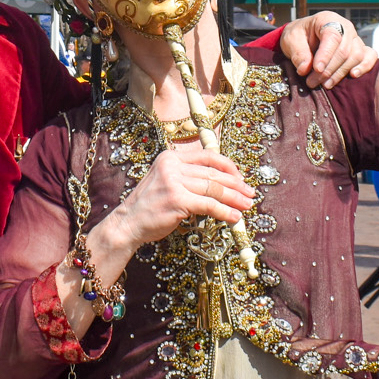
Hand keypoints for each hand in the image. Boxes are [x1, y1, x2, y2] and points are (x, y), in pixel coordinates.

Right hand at [103, 145, 254, 251]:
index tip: (240, 178)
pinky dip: (224, 212)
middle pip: (213, 173)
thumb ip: (189, 177)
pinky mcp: (177, 200)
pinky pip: (209, 205)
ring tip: (246, 206)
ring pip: (213, 188)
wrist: (128, 222)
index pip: (207, 156)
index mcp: (170, 157)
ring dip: (234, 199)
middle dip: (235, 185)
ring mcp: (173, 182)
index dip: (228, 167)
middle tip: (249, 193)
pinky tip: (233, 217)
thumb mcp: (167, 182)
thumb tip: (222, 182)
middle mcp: (172, 166)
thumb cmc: (150, 206)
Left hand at [280, 12, 376, 88]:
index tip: (316, 69)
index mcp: (327, 19)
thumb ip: (297, 53)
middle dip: (329, 69)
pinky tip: (353, 75)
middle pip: (344, 50)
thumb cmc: (298, 36)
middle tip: (312, 82)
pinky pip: (370, 56)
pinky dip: (365, 66)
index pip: (332, 36)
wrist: (303, 37)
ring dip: (340, 73)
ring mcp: (354, 38)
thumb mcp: (291, 40)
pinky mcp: (360, 49)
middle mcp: (345, 27)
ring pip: (356, 56)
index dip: (326, 54)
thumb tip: (305, 69)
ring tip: (324, 84)